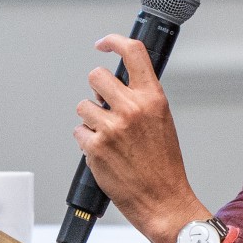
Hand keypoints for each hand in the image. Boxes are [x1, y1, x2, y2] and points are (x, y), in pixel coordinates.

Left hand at [76, 34, 212, 242]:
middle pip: (95, 76)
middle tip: (104, 106)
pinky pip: (79, 132)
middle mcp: (132, 108)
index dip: (114, 42)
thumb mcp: (162, 121)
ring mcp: (112, 127)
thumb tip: (116, 85)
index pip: (133, 52)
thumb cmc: (163, 165)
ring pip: (83, 106)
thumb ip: (142, 99)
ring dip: (90, 119)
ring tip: (108, 137)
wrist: (163, 200)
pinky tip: (103, 153)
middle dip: (96, 90)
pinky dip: (86, 141)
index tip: (103, 44)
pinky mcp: (95, 146)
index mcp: (153, 98)